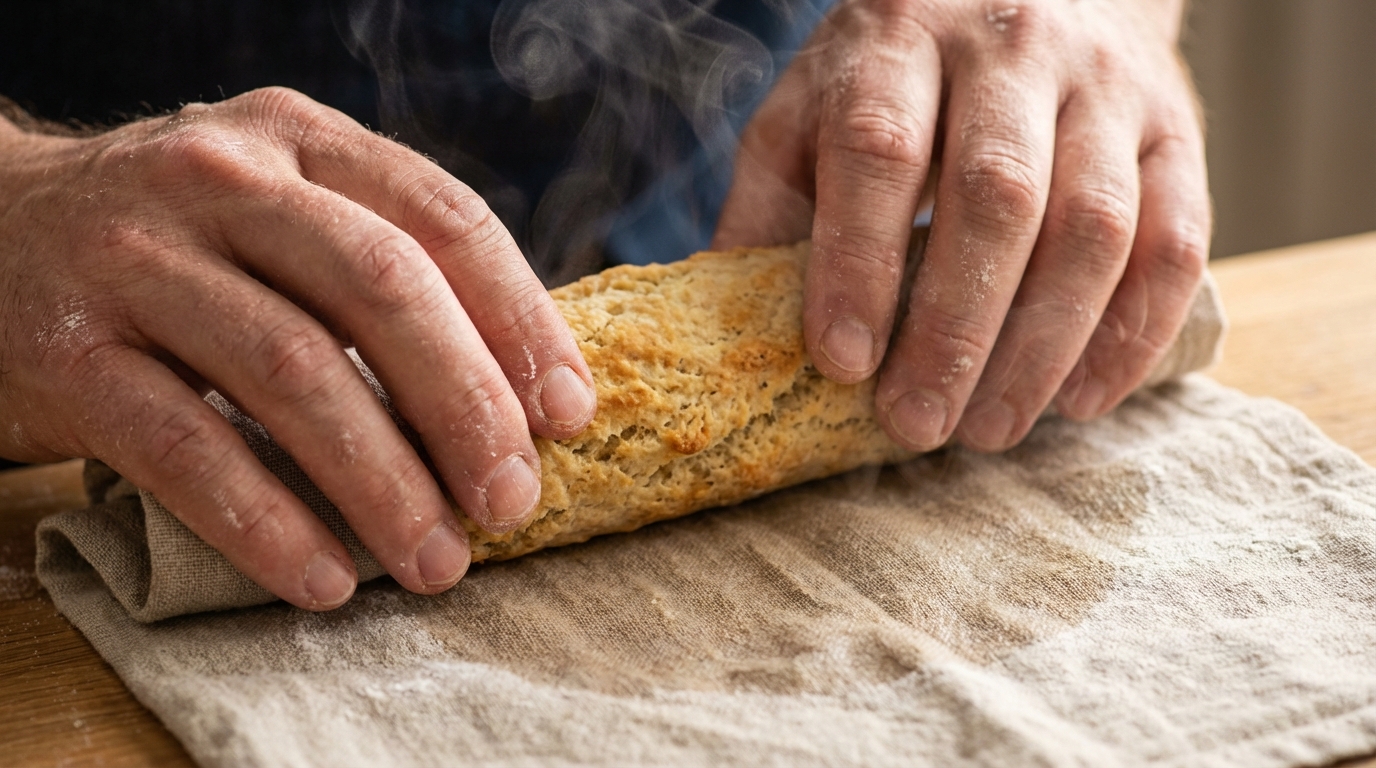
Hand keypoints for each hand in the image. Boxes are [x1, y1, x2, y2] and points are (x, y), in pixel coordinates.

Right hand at [0, 88, 595, 609]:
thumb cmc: (182, 244)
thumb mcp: (284, 211)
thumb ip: (386, 268)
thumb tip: (527, 394)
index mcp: (302, 141)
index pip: (443, 219)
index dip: (522, 322)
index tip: (568, 415)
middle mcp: (221, 179)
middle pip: (380, 290)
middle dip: (465, 408)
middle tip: (511, 503)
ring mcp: (136, 258)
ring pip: (291, 372)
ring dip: (381, 484)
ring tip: (434, 562)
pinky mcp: (67, 350)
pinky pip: (186, 448)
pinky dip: (265, 523)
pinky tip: (322, 578)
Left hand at [715, 0, 1208, 451]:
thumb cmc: (898, 75)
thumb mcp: (811, 112)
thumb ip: (772, 207)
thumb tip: (733, 335)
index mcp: (898, 41)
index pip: (879, 148)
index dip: (860, 262)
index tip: (842, 363)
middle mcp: (1011, 50)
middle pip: (996, 196)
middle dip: (955, 329)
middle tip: (917, 425)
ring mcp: (1105, 87)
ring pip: (1093, 226)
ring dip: (1043, 346)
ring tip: (989, 430)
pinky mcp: (1174, 130)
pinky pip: (1176, 239)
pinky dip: (1133, 332)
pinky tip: (1083, 398)